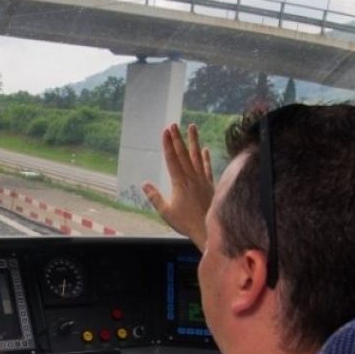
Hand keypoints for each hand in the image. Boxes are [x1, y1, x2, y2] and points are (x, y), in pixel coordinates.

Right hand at [142, 123, 212, 248]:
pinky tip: (205, 149)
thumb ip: (155, 197)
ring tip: (192, 127)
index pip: (172, 159)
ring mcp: (202, 179)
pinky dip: (205, 158)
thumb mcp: (166, 212)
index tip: (165, 131)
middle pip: (183, 154)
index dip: (168, 144)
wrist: (208, 229)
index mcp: (179, 182)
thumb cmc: (186, 222)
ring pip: (197, 156)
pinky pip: (207, 167)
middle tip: (174, 124)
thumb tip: (144, 184)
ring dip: (193, 141)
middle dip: (177, 138)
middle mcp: (191, 177)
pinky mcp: (210, 185)